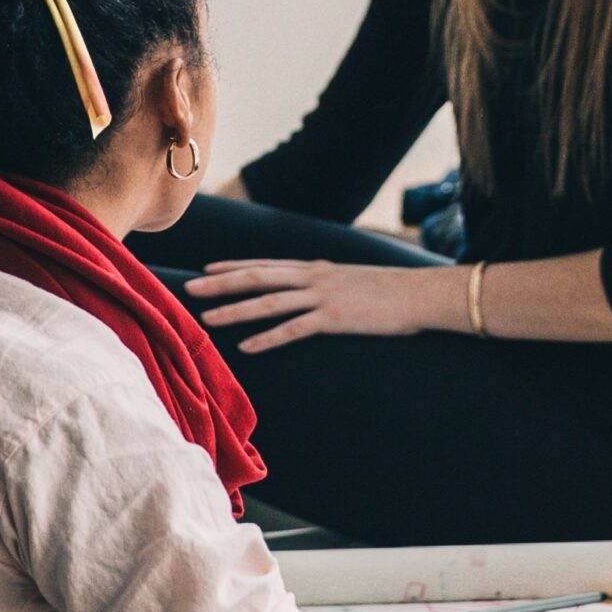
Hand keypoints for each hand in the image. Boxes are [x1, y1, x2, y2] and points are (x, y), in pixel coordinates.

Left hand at [187, 259, 464, 352]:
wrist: (421, 293)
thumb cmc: (393, 291)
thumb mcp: (355, 280)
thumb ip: (331, 284)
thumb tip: (318, 292)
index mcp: (318, 268)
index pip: (267, 264)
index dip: (234, 267)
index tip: (207, 270)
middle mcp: (314, 277)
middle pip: (257, 277)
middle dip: (221, 283)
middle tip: (189, 288)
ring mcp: (322, 297)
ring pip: (268, 302)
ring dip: (235, 310)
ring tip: (207, 318)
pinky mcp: (334, 318)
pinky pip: (293, 329)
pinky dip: (268, 338)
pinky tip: (247, 347)